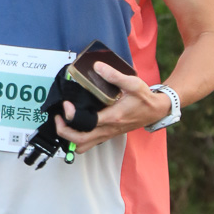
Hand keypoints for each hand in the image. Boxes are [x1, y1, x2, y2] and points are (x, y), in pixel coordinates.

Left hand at [56, 67, 172, 153]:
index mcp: (112, 118)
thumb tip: (97, 66)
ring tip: (64, 123)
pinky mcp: (107, 135)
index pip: (87, 124)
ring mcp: (106, 134)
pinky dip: (76, 138)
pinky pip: (88, 143)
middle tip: (58, 117)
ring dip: (69, 138)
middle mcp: (107, 129)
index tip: (67, 105)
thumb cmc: (144, 99)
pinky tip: (74, 124)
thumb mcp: (132, 83)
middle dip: (63, 131)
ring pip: (82, 146)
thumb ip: (114, 75)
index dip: (72, 117)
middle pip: (78, 141)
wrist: (155, 111)